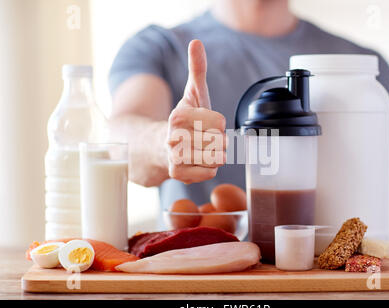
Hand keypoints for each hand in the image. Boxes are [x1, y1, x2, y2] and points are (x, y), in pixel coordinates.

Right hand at [166, 40, 226, 183]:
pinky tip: (197, 161)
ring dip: (214, 154)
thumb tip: (196, 42)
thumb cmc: (184, 120)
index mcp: (179, 115)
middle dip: (218, 139)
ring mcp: (174, 157)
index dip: (218, 122)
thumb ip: (197, 69)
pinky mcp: (177, 174)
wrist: (159, 146)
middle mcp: (173, 136)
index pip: (219, 122)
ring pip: (215, 158)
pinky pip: (210, 172)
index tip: (206, 122)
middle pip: (219, 141)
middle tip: (204, 137)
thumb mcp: (192, 94)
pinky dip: (208, 168)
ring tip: (201, 148)